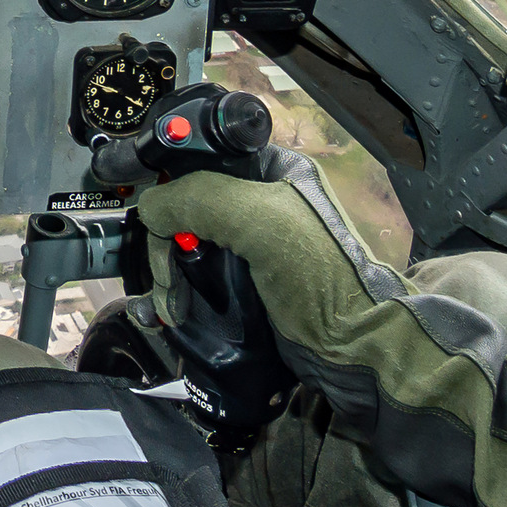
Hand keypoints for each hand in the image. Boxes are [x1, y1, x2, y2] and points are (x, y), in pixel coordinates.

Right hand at [139, 160, 506, 506]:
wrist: (358, 351)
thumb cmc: (323, 279)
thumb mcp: (261, 221)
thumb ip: (200, 199)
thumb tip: (149, 207)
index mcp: (274, 170)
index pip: (204, 155)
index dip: (170, 176)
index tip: (148, 209)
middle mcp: (263, 201)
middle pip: (189, 202)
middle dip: (165, 234)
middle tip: (161, 269)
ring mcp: (255, 246)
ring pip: (189, 241)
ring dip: (167, 268)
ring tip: (166, 301)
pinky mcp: (248, 285)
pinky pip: (198, 276)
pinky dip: (177, 290)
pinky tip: (169, 308)